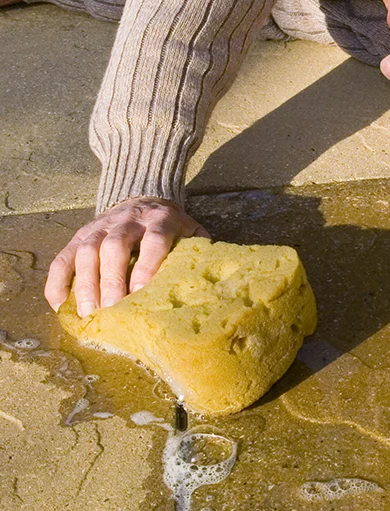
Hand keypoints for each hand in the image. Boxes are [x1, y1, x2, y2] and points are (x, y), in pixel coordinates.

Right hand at [45, 197, 210, 315]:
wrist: (143, 196)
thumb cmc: (170, 225)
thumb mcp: (190, 230)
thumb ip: (198, 251)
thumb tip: (210, 283)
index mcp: (160, 220)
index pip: (154, 240)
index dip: (148, 265)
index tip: (142, 293)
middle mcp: (127, 221)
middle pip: (114, 247)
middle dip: (112, 280)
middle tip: (111, 312)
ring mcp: (100, 227)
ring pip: (87, 251)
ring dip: (85, 284)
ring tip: (88, 314)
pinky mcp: (79, 236)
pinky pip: (62, 258)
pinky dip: (58, 282)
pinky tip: (60, 306)